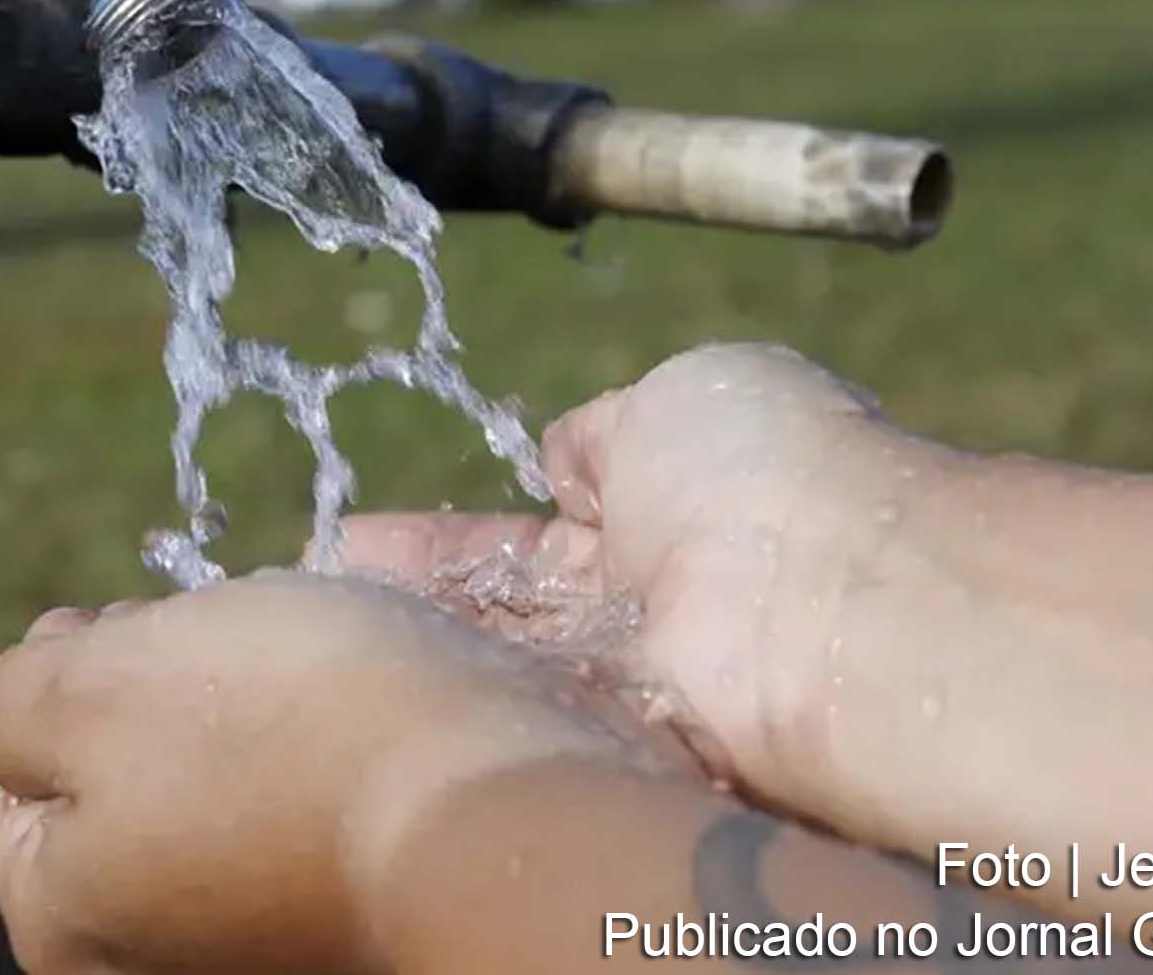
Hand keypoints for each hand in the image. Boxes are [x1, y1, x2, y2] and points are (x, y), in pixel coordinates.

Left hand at [0, 570, 686, 974]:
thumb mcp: (92, 684)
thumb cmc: (283, 732)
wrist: (502, 805)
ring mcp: (258, 942)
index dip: (48, 675)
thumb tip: (21, 708)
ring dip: (240, 712)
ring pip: (213, 789)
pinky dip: (316, 750)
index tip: (110, 614)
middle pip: (113, 788)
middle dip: (149, 691)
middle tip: (208, 630)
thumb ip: (13, 700)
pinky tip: (354, 706)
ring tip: (295, 657)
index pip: (2, 788)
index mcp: (64, 922)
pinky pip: (303, 811)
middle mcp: (155, 959)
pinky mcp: (351, 913)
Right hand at [346, 342, 959, 816]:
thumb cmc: (767, 473)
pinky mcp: (626, 755)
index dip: (450, 541)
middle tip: (320, 600)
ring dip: (420, 652)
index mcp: (669, 504)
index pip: (536, 531)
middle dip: (416, 605)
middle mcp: (650, 606)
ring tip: (316, 642)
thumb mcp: (678, 398)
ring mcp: (635, 686)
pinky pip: (525, 726)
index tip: (362, 540)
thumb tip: (564, 454)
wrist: (836, 606)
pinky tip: (368, 694)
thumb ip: (608, 432)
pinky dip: (455, 707)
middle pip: (507, 612)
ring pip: (507, 669)